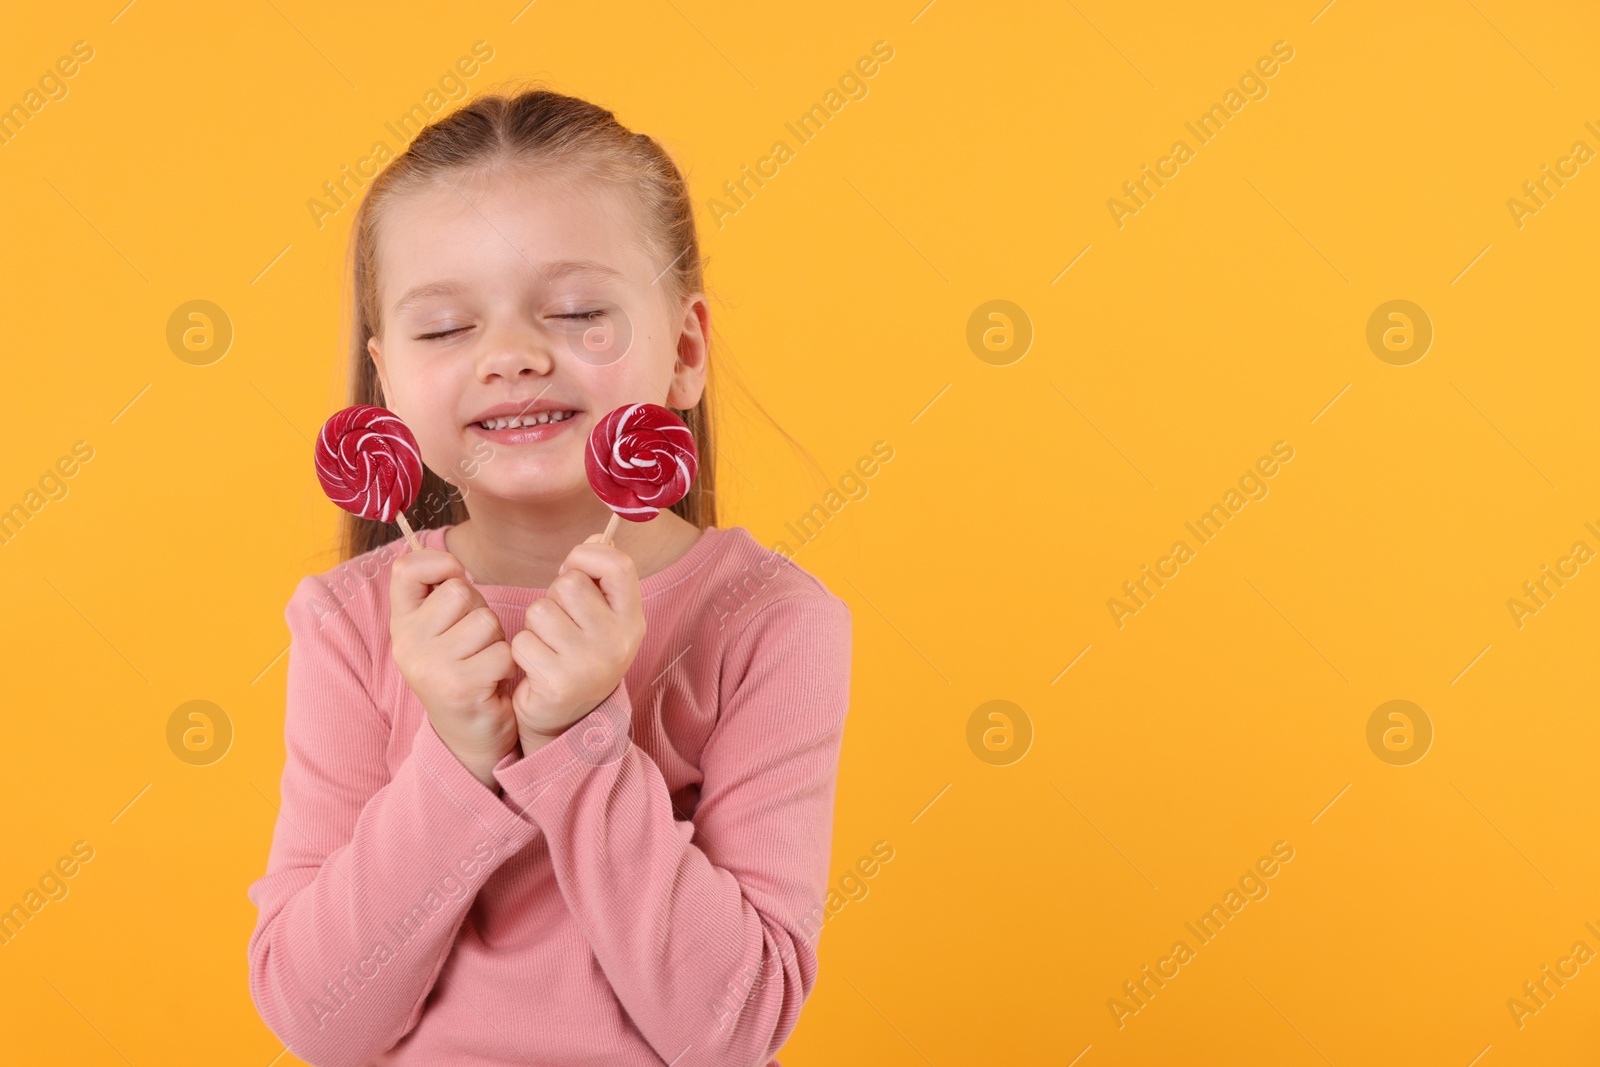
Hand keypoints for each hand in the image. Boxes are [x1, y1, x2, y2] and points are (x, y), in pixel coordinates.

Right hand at [389, 547, 517, 787]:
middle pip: (459, 592)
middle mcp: (407, 643)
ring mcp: (429, 666)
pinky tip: (493, 681)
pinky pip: (501, 652)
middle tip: (476, 642)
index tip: (456, 577)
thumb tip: (453, 560)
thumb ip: (441, 594)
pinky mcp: (458, 686)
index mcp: (402, 624)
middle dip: (480, 612)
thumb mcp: (442, 630)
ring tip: (484, 661)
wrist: (470, 736)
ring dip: (496, 640)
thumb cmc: (465, 670)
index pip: (406, 569)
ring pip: (485, 621)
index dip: (439, 563)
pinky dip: (507, 665)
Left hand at [510, 533, 645, 753]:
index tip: (574, 570)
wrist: (567, 720)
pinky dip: (521, 651)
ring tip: (547, 646)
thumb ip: (599, 577)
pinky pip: (522, 641)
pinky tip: (536, 667)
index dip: (587, 556)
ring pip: (540, 611)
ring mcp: (590, 664)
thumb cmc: (579, 656)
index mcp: (631, 619)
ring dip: (533, 626)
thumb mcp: (600, 617)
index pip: (618, 564)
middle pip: (569, 584)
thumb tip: (597, 535)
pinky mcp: (559, 683)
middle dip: (553, 598)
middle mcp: (618, 641)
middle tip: (559, 624)